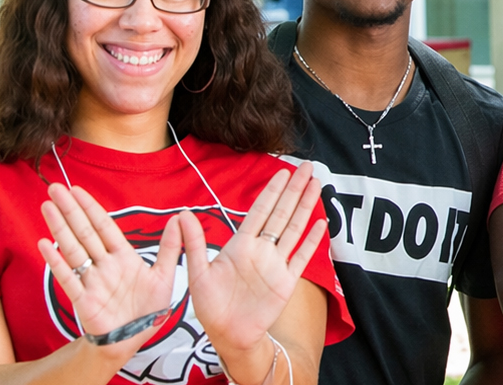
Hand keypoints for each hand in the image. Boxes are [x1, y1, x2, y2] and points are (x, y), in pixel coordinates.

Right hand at [38, 184, 181, 357]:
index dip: (91, 208)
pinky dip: (56, 262)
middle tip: (55, 188)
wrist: (134, 339)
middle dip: (70, 210)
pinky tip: (45, 244)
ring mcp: (91, 280)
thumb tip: (180, 218)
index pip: (104, 227)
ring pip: (73, 249)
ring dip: (60, 228)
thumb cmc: (148, 309)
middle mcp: (104, 265)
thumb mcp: (165, 276)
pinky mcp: (83, 299)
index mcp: (122, 257)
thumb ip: (171, 248)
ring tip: (47, 207)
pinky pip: (68, 277)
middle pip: (85, 232)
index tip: (77, 190)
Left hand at [178, 163, 328, 351]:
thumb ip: (194, 244)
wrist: (228, 335)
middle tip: (308, 167)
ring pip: (294, 229)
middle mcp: (261, 250)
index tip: (283, 172)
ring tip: (316, 186)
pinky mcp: (286, 282)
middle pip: (282, 213)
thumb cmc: (210, 306)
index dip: (272, 191)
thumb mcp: (197, 273)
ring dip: (306, 207)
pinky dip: (311, 241)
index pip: (260, 211)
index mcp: (240, 245)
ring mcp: (276, 265)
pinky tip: (320, 223)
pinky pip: (302, 257)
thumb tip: (182, 214)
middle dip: (295, 190)